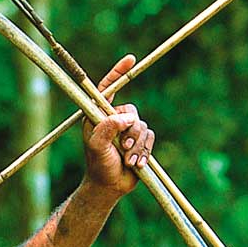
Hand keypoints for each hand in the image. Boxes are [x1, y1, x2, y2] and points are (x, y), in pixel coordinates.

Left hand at [81, 54, 153, 196]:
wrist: (109, 186)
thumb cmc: (98, 166)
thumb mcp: (97, 147)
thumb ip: (106, 129)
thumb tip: (125, 117)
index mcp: (97, 115)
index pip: (108, 88)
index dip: (118, 73)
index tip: (131, 59)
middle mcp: (113, 118)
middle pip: (132, 111)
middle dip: (130, 131)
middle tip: (123, 147)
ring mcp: (127, 129)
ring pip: (143, 126)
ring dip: (136, 145)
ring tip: (127, 160)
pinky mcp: (140, 140)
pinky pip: (150, 137)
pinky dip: (144, 151)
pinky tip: (136, 164)